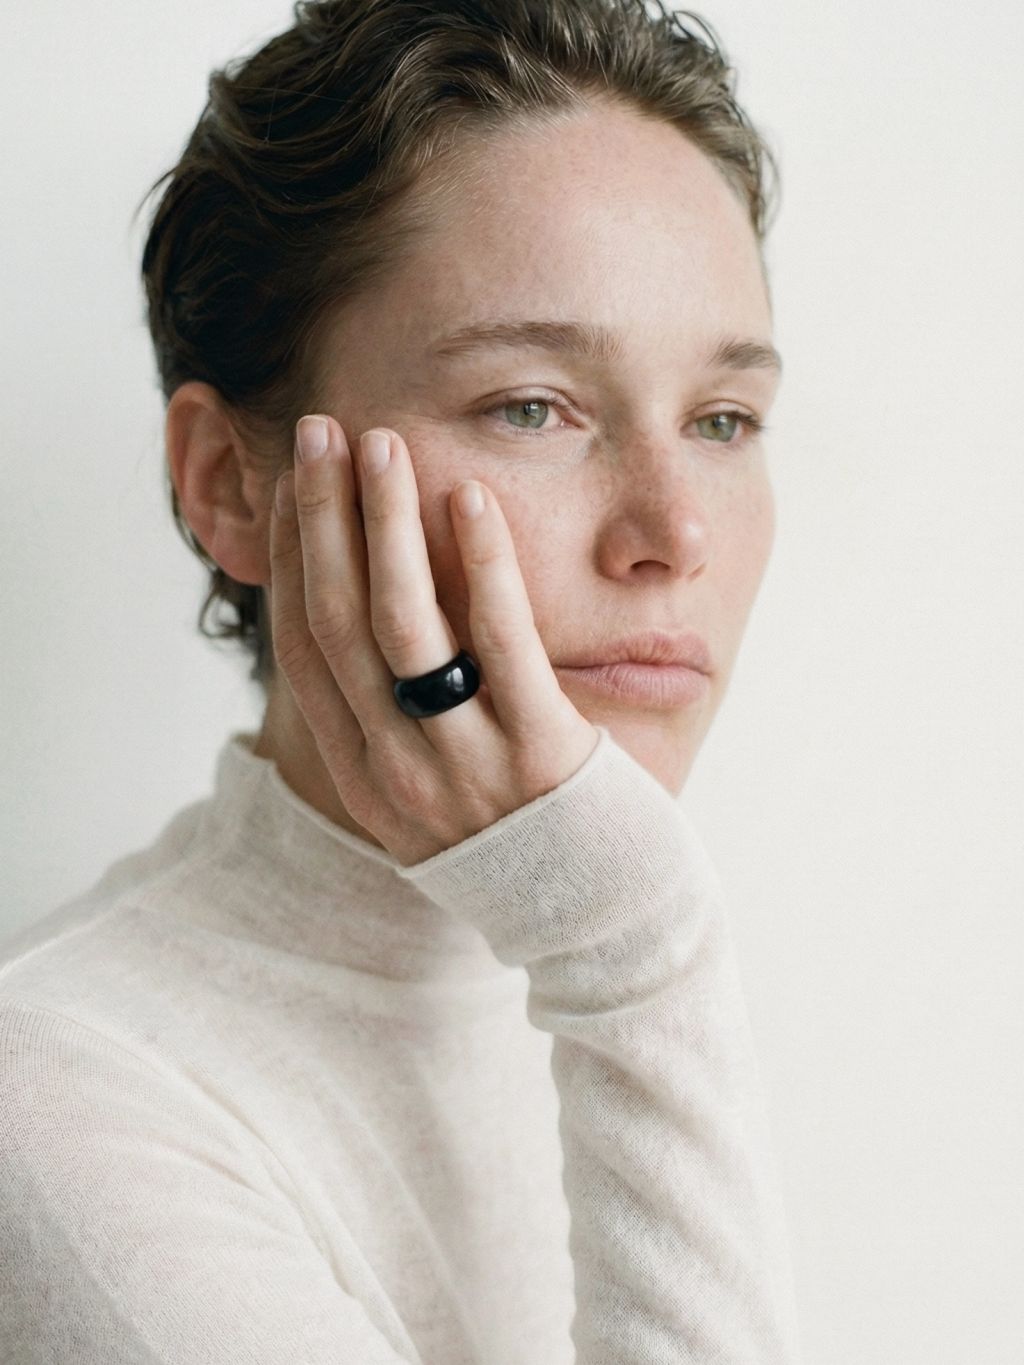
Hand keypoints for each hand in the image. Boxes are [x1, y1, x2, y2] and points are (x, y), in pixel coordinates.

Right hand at [268, 414, 599, 866]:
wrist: (605, 928)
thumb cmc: (526, 844)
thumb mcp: (440, 796)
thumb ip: (401, 724)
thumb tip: (382, 623)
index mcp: (366, 780)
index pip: (306, 651)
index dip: (292, 559)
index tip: (295, 483)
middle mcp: (399, 774)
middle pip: (339, 625)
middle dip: (324, 521)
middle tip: (322, 432)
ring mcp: (466, 766)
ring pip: (403, 629)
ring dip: (384, 526)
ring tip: (383, 444)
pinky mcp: (540, 755)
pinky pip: (500, 646)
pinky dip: (481, 567)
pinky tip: (472, 501)